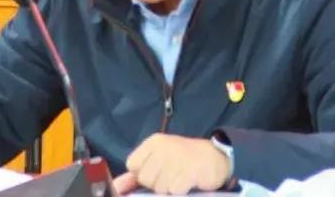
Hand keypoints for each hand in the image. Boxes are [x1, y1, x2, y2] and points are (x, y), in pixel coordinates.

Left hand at [113, 134, 230, 194]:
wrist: (217, 158)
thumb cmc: (184, 160)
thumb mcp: (159, 161)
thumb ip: (136, 174)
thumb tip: (116, 187)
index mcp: (154, 142)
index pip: (132, 164)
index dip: (142, 173)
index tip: (157, 171)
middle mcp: (163, 147)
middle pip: (145, 178)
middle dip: (157, 183)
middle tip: (172, 175)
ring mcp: (177, 158)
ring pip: (159, 187)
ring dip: (170, 189)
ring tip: (180, 178)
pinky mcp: (189, 171)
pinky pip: (174, 191)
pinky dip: (181, 191)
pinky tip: (188, 183)